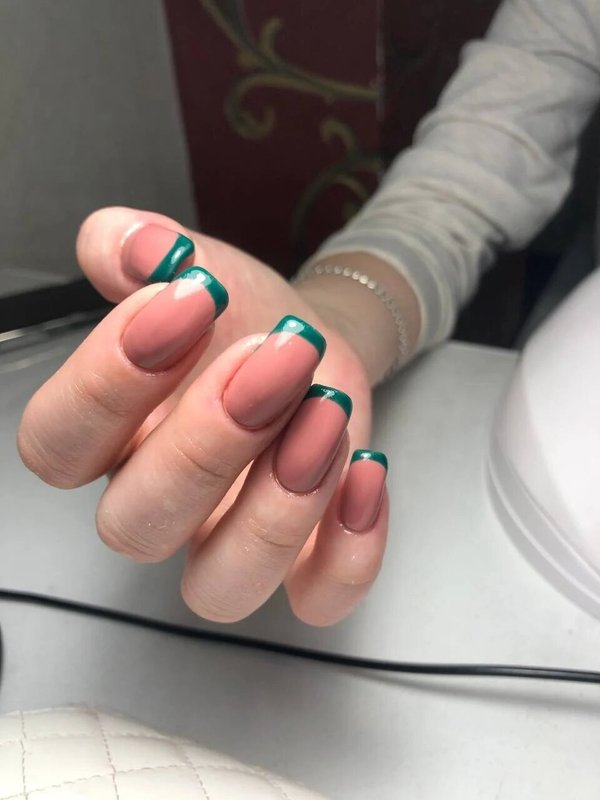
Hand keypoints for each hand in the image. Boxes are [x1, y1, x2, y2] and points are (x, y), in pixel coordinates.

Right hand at [18, 207, 389, 624]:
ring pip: (220, 586)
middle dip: (209, 439)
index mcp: (110, 436)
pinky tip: (366, 468)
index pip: (56, 445)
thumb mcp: (196, 267)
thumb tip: (128, 242)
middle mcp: (160, 501)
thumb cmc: (243, 317)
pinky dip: (348, 553)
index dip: (107, 382)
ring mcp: (230, 539)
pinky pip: (316, 598)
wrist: (310, 342)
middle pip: (135, 526)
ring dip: (279, 505)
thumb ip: (144, 249)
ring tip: (326, 411)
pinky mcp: (303, 558)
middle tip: (278, 355)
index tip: (185, 303)